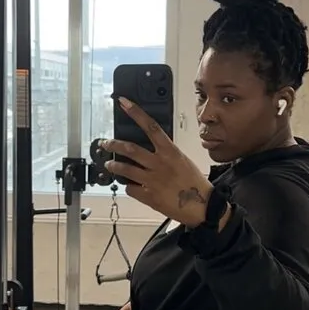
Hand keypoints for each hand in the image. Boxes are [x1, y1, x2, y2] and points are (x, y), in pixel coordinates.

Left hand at [100, 97, 213, 226]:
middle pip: (130, 149)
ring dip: (114, 166)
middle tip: (106, 144)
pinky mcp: (148, 196)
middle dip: (114, 145)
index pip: (150, 127)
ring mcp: (152, 180)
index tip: (124, 103)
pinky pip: (131, 189)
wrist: (202, 206)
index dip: (136, 113)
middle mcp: (159, 164)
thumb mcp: (182, 161)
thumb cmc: (194, 183)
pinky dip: (129, 187)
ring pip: (125, 169)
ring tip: (109, 166)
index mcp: (170, 152)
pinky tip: (130, 187)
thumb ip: (166, 154)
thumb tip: (152, 151)